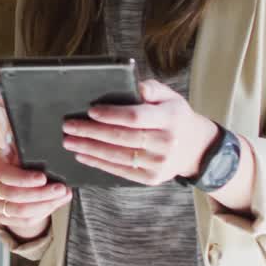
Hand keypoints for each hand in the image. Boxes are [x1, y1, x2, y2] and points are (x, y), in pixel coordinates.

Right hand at [0, 144, 71, 239]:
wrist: (16, 178)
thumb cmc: (22, 160)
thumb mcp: (22, 149)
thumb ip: (27, 148)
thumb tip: (43, 147)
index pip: (4, 174)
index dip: (24, 179)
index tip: (43, 178)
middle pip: (12, 194)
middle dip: (40, 193)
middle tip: (60, 188)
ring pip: (19, 210)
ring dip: (44, 204)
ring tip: (62, 196)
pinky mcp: (2, 217)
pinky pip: (25, 220)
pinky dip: (43, 213)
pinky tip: (56, 203)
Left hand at [61, 79, 218, 184]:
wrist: (196, 148)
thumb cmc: (175, 116)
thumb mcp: (169, 96)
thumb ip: (151, 89)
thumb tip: (131, 86)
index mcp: (169, 118)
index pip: (135, 117)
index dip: (111, 115)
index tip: (90, 111)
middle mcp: (166, 142)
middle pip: (122, 138)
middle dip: (91, 132)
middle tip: (69, 126)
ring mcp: (159, 163)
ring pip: (118, 156)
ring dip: (90, 149)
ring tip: (69, 141)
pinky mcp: (151, 178)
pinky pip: (120, 171)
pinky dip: (99, 163)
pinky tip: (83, 155)